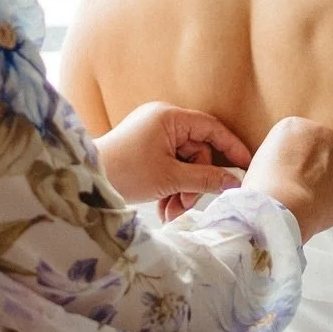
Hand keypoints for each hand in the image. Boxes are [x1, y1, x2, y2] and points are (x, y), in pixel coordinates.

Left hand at [94, 101, 252, 206]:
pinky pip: (169, 167)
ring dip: (182, 191)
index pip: (211, 128)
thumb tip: (233, 182)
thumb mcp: (170, 178)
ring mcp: (152, 135)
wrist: (86, 181)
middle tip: (186, 206)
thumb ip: (205, 179)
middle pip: (197, 152)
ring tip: (171, 214)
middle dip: (195, 183)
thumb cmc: (125, 173)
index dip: (231, 148)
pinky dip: (169, 188)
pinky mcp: (144, 150)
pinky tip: (163, 209)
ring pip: (183, 164)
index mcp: (169, 117)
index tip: (246, 166)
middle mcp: (162, 121)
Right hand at [243, 117, 332, 240]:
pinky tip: (322, 206)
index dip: (295, 160)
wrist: (283, 205)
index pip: (301, 140)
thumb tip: (292, 165)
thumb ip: (284, 153)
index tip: (289, 174)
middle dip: (316, 167)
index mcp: (297, 125)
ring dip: (330, 181)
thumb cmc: (265, 186)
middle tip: (301, 187)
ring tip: (311, 200)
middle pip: (322, 151)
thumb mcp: (263, 156)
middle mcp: (325, 133)